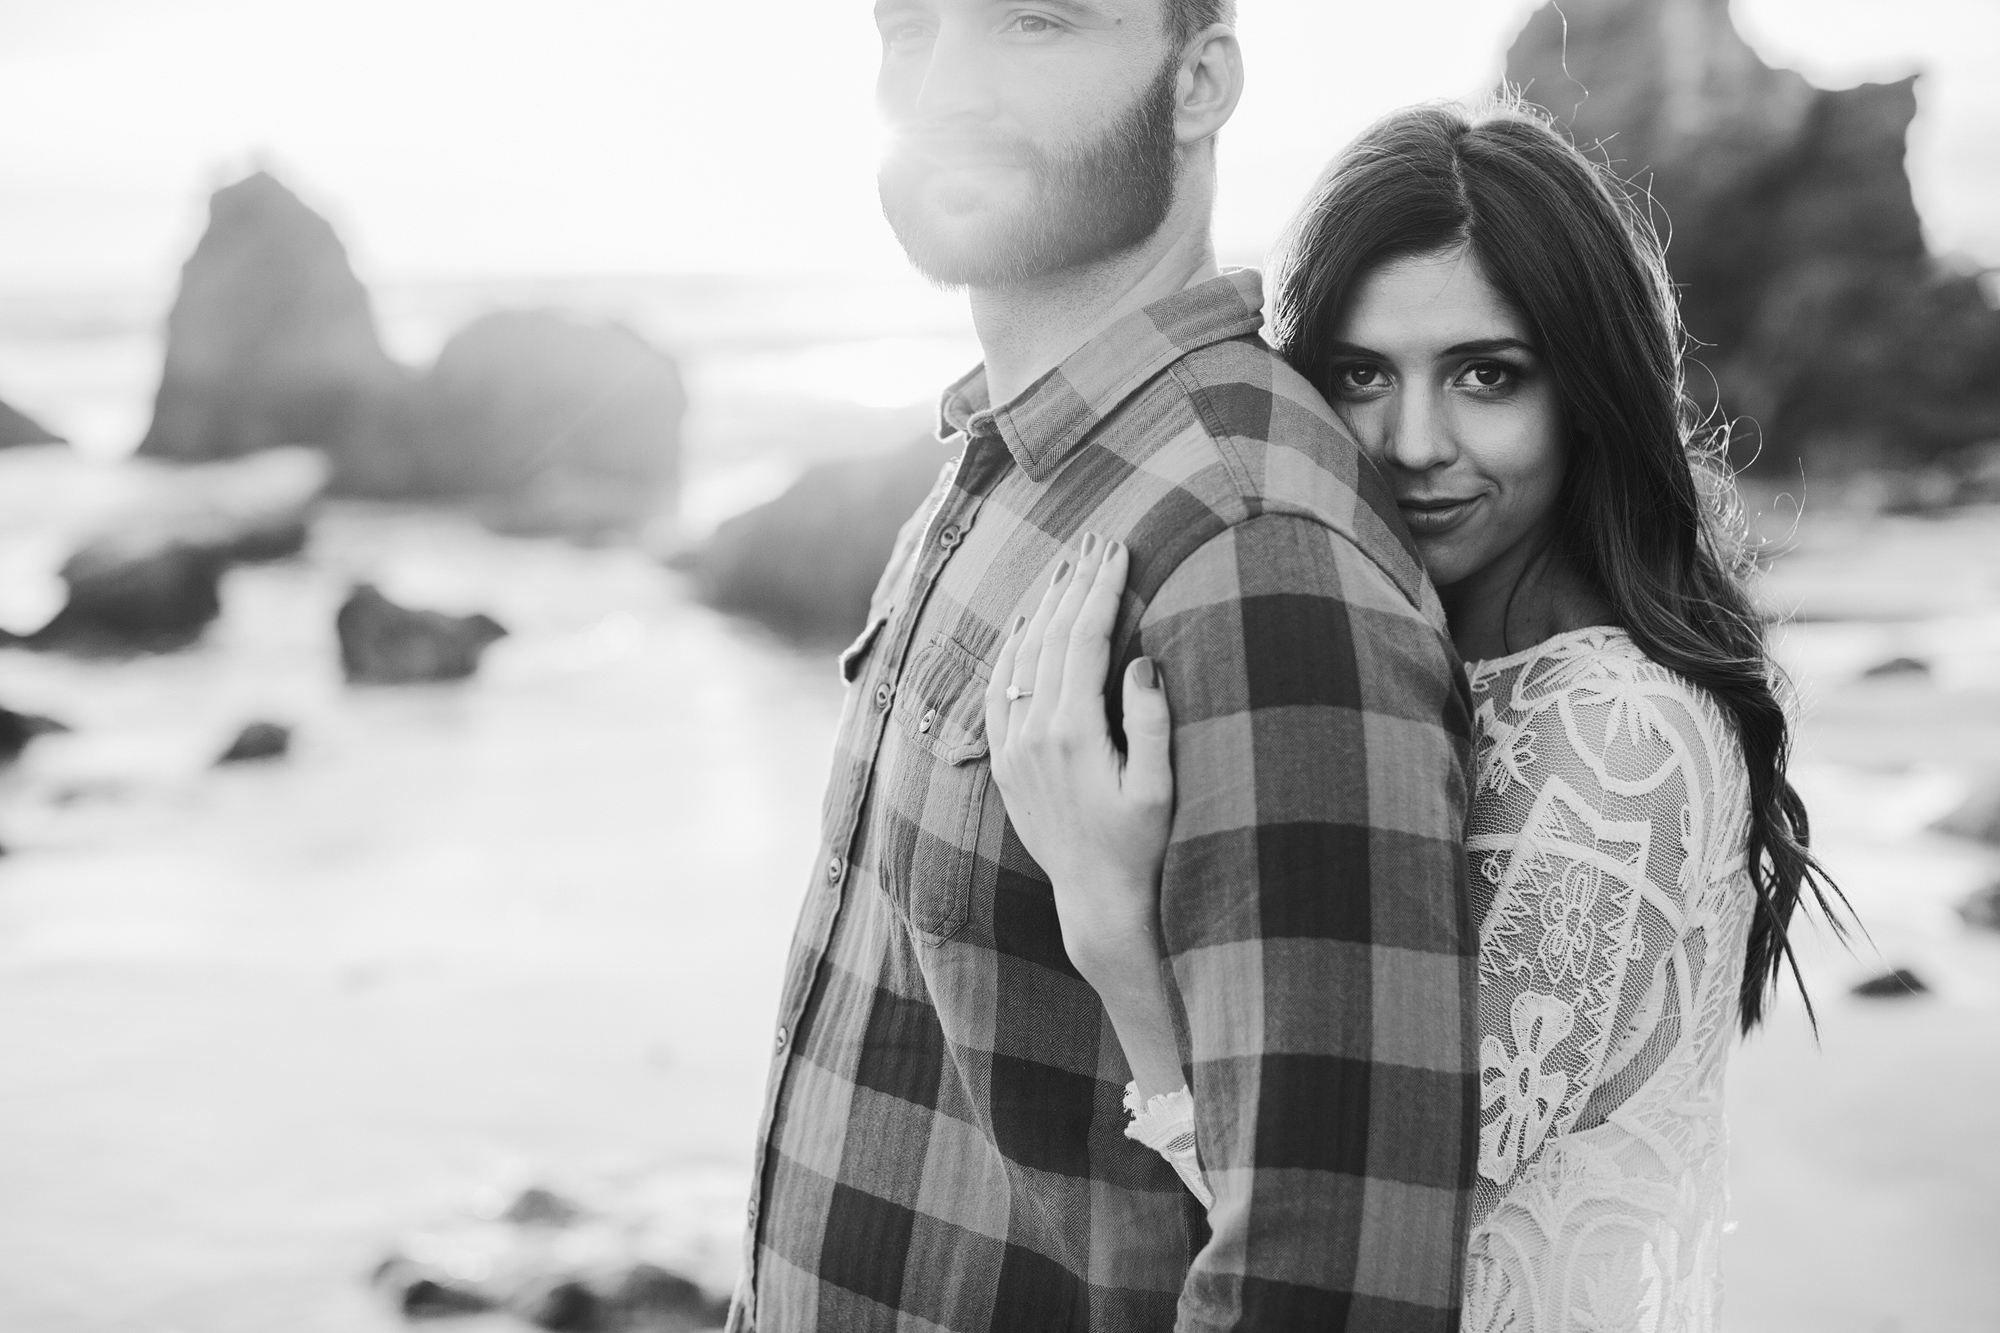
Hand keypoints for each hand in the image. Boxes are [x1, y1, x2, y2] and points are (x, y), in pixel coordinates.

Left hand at [984, 533, 1176, 987]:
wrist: (1097, 898)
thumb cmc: (1141, 845)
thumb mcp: (1159, 788)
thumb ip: (1150, 721)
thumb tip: (1140, 659)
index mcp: (1074, 733)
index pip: (1086, 640)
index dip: (1103, 590)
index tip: (1120, 551)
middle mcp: (1034, 734)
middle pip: (1052, 638)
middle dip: (1076, 584)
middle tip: (1097, 540)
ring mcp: (1013, 747)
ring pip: (1024, 657)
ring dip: (1047, 607)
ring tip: (1069, 566)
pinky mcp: (1005, 762)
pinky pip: (1000, 691)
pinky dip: (1014, 650)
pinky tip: (1028, 623)